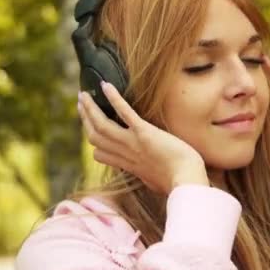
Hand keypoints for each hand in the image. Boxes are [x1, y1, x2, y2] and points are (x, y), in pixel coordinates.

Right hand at [77, 82, 208, 193]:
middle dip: (86, 119)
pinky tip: (106, 86)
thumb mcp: (158, 182)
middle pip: (96, 137)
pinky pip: (125, 113)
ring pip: (102, 125)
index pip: (100, 155)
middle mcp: (126, 154)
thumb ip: (150, 175)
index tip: (89, 129)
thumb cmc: (180, 183)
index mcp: (129, 166)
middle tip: (81, 103)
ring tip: (84, 95)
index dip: (93, 142)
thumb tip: (152, 176)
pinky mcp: (145, 133)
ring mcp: (133, 143)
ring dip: (91, 108)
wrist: (187, 181)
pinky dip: (114, 99)